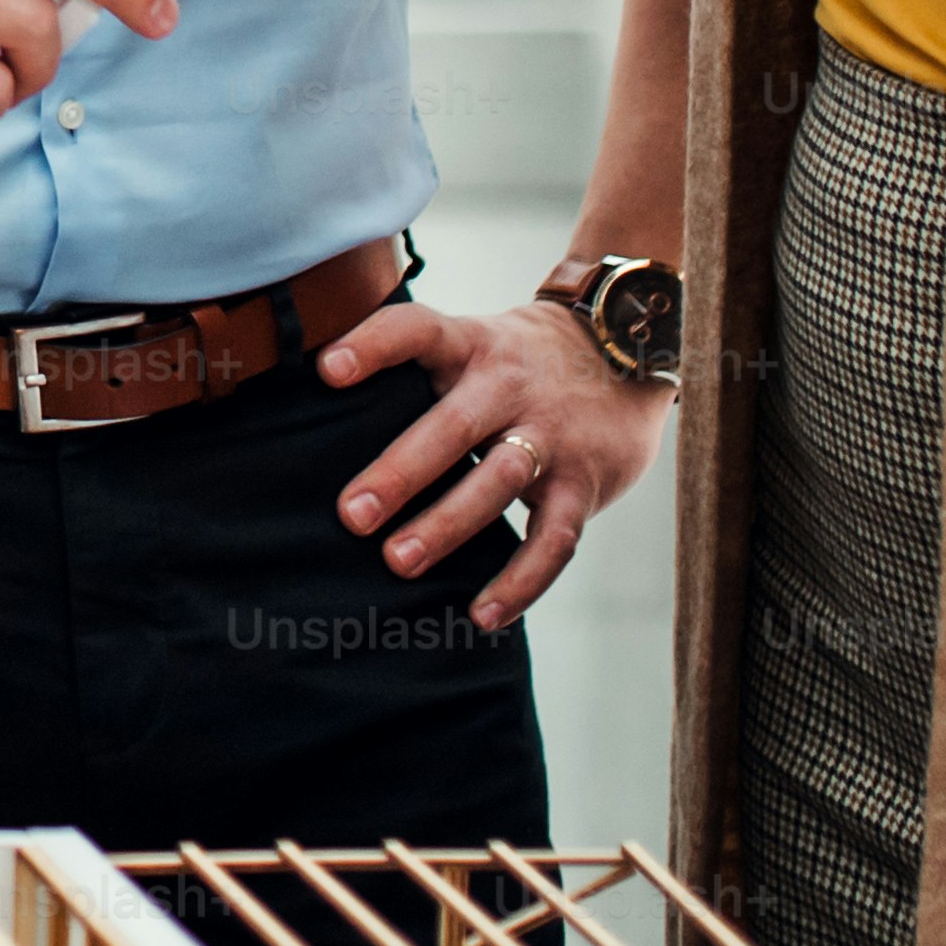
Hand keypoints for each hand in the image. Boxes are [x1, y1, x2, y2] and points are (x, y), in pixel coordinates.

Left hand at [320, 296, 669, 630]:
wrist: (626, 353)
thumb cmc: (519, 360)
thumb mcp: (474, 340)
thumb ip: (417, 366)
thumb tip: (320, 400)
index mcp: (472, 345)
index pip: (419, 332)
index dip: (374, 345)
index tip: (327, 371)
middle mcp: (509, 387)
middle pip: (452, 426)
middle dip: (401, 472)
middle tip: (350, 515)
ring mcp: (551, 436)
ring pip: (497, 481)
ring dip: (447, 524)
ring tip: (398, 561)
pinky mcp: (583, 484)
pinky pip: (553, 540)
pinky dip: (520, 581)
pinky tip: (482, 614)